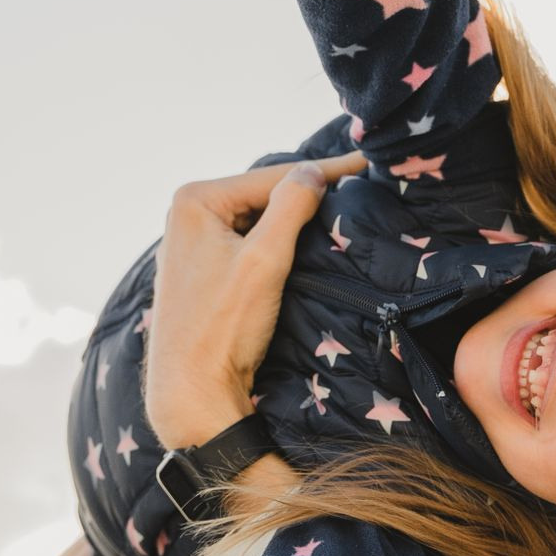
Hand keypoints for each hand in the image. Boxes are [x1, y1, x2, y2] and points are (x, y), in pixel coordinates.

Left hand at [145, 151, 365, 449]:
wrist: (191, 392)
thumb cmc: (223, 327)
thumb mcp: (265, 260)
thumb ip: (291, 207)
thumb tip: (313, 173)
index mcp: (195, 200)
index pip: (273, 177)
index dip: (325, 171)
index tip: (367, 162)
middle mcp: (187, 215)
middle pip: (263, 196)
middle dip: (308, 191)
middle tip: (359, 183)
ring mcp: (192, 244)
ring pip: (258, 220)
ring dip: (294, 217)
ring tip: (339, 206)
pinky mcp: (202, 271)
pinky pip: (248, 242)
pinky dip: (278, 240)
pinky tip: (304, 239)